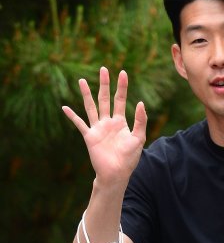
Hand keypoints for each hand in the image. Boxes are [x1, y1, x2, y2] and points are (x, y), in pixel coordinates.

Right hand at [62, 67, 146, 185]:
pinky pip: (79, 124)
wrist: (116, 173)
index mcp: (120, 122)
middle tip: (103, 69)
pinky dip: (72, 116)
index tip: (122, 73)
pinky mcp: (89, 136)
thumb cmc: (129, 158)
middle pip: (105, 99)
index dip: (122, 87)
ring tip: (81, 80)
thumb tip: (140, 102)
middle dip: (104, 84)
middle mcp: (108, 122)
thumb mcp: (139, 138)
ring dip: (86, 94)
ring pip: (91, 107)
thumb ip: (140, 120)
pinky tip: (64, 107)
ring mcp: (97, 128)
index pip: (120, 100)